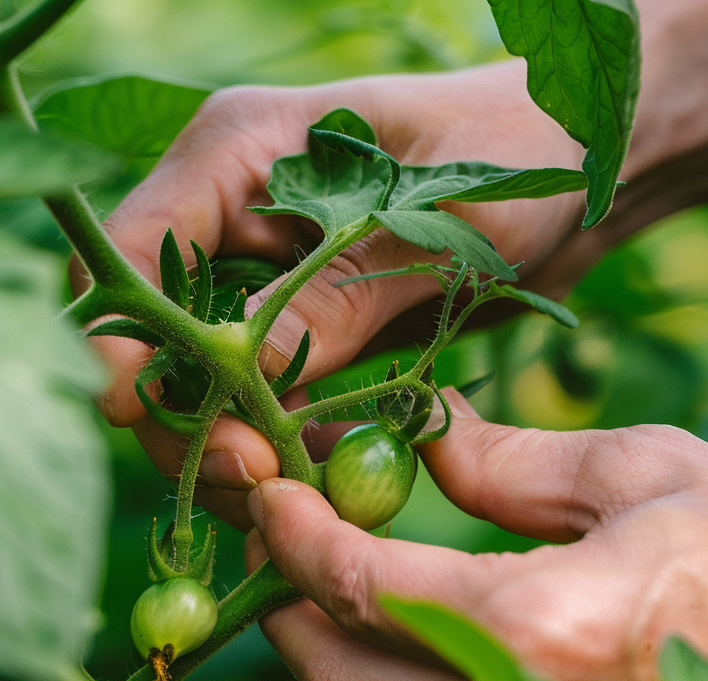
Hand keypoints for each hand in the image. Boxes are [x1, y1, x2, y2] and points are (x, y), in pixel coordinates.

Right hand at [84, 0, 707, 530]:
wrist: (585, 172)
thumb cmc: (520, 155)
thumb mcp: (429, 224)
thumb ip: (331, 298)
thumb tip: (234, 377)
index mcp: (235, 154)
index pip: (128, 253)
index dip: (122, 342)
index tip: (143, 418)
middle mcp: (229, 218)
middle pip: (151, 337)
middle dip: (186, 416)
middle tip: (256, 480)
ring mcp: (262, 279)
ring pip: (202, 384)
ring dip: (237, 448)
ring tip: (299, 498)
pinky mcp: (303, 331)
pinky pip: (265, 403)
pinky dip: (286, 448)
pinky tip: (331, 481)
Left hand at [242, 392, 707, 680]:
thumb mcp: (641, 469)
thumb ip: (508, 467)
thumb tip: (422, 441)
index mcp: (535, 630)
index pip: (355, 589)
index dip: (290, 534)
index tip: (269, 488)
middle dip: (293, 612)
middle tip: (292, 548)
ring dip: (351, 674)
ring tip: (358, 603)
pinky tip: (442, 671)